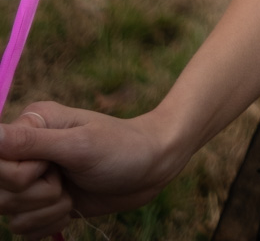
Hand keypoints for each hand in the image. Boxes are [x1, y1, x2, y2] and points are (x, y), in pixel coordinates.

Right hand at [0, 102, 177, 239]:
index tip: (50, 168)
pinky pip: (24, 229)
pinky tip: (72, 208)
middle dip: (37, 197)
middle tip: (66, 180)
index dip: (20, 176)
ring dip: (47, 212)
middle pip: (0, 194)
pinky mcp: (43, 202)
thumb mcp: (79, 145)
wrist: (150, 168)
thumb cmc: (121, 148)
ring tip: (72, 192)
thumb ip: (31, 143)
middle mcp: (27, 150)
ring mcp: (35, 177)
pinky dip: (49, 225)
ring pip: (11, 215)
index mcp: (32, 124)